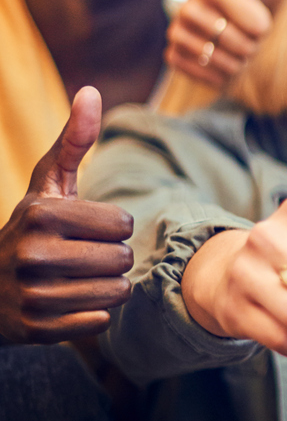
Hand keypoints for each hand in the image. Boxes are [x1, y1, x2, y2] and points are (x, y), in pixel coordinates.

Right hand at [0, 87, 133, 342]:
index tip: (84, 229)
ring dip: (106, 286)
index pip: (122, 224)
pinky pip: (98, 321)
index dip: (111, 227)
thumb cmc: (31, 228)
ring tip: (76, 279)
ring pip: (115, 291)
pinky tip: (67, 303)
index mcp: (40, 214)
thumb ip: (74, 141)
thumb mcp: (47, 185)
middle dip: (111, 258)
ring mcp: (31, 294)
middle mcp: (32, 253)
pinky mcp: (35, 329)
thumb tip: (91, 91)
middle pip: (122, 258)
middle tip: (81, 257)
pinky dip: (91, 314)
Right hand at [165, 0, 286, 86]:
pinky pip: (207, 77)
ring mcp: (176, 34)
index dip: (265, 26)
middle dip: (252, 45)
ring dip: (239, 61)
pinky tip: (221, 59)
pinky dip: (221, 75)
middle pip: (240, 45)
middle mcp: (186, 8)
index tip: (261, 18)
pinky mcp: (172, 57)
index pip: (255, 22)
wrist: (231, 16)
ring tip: (235, 44)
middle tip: (246, 33)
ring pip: (224, 63)